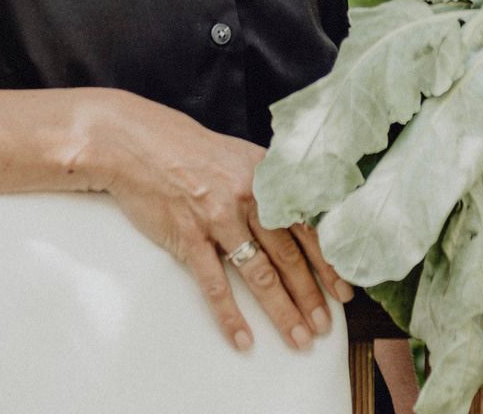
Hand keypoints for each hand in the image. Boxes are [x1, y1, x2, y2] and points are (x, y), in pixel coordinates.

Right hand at [91, 95, 350, 352]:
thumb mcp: (241, 159)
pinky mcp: (188, 235)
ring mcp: (218, 218)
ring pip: (258, 273)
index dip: (328, 262)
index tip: (345, 291)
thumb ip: (271, 188)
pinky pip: (214, 283)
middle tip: (324, 327)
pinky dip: (230, 315)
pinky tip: (243, 338)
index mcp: (267, 179)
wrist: (138, 144)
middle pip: (288, 255)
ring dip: (281, 310)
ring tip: (297, 338)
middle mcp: (248, 197)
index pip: (308, 226)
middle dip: (310, 295)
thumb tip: (304, 219)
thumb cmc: (193, 153)